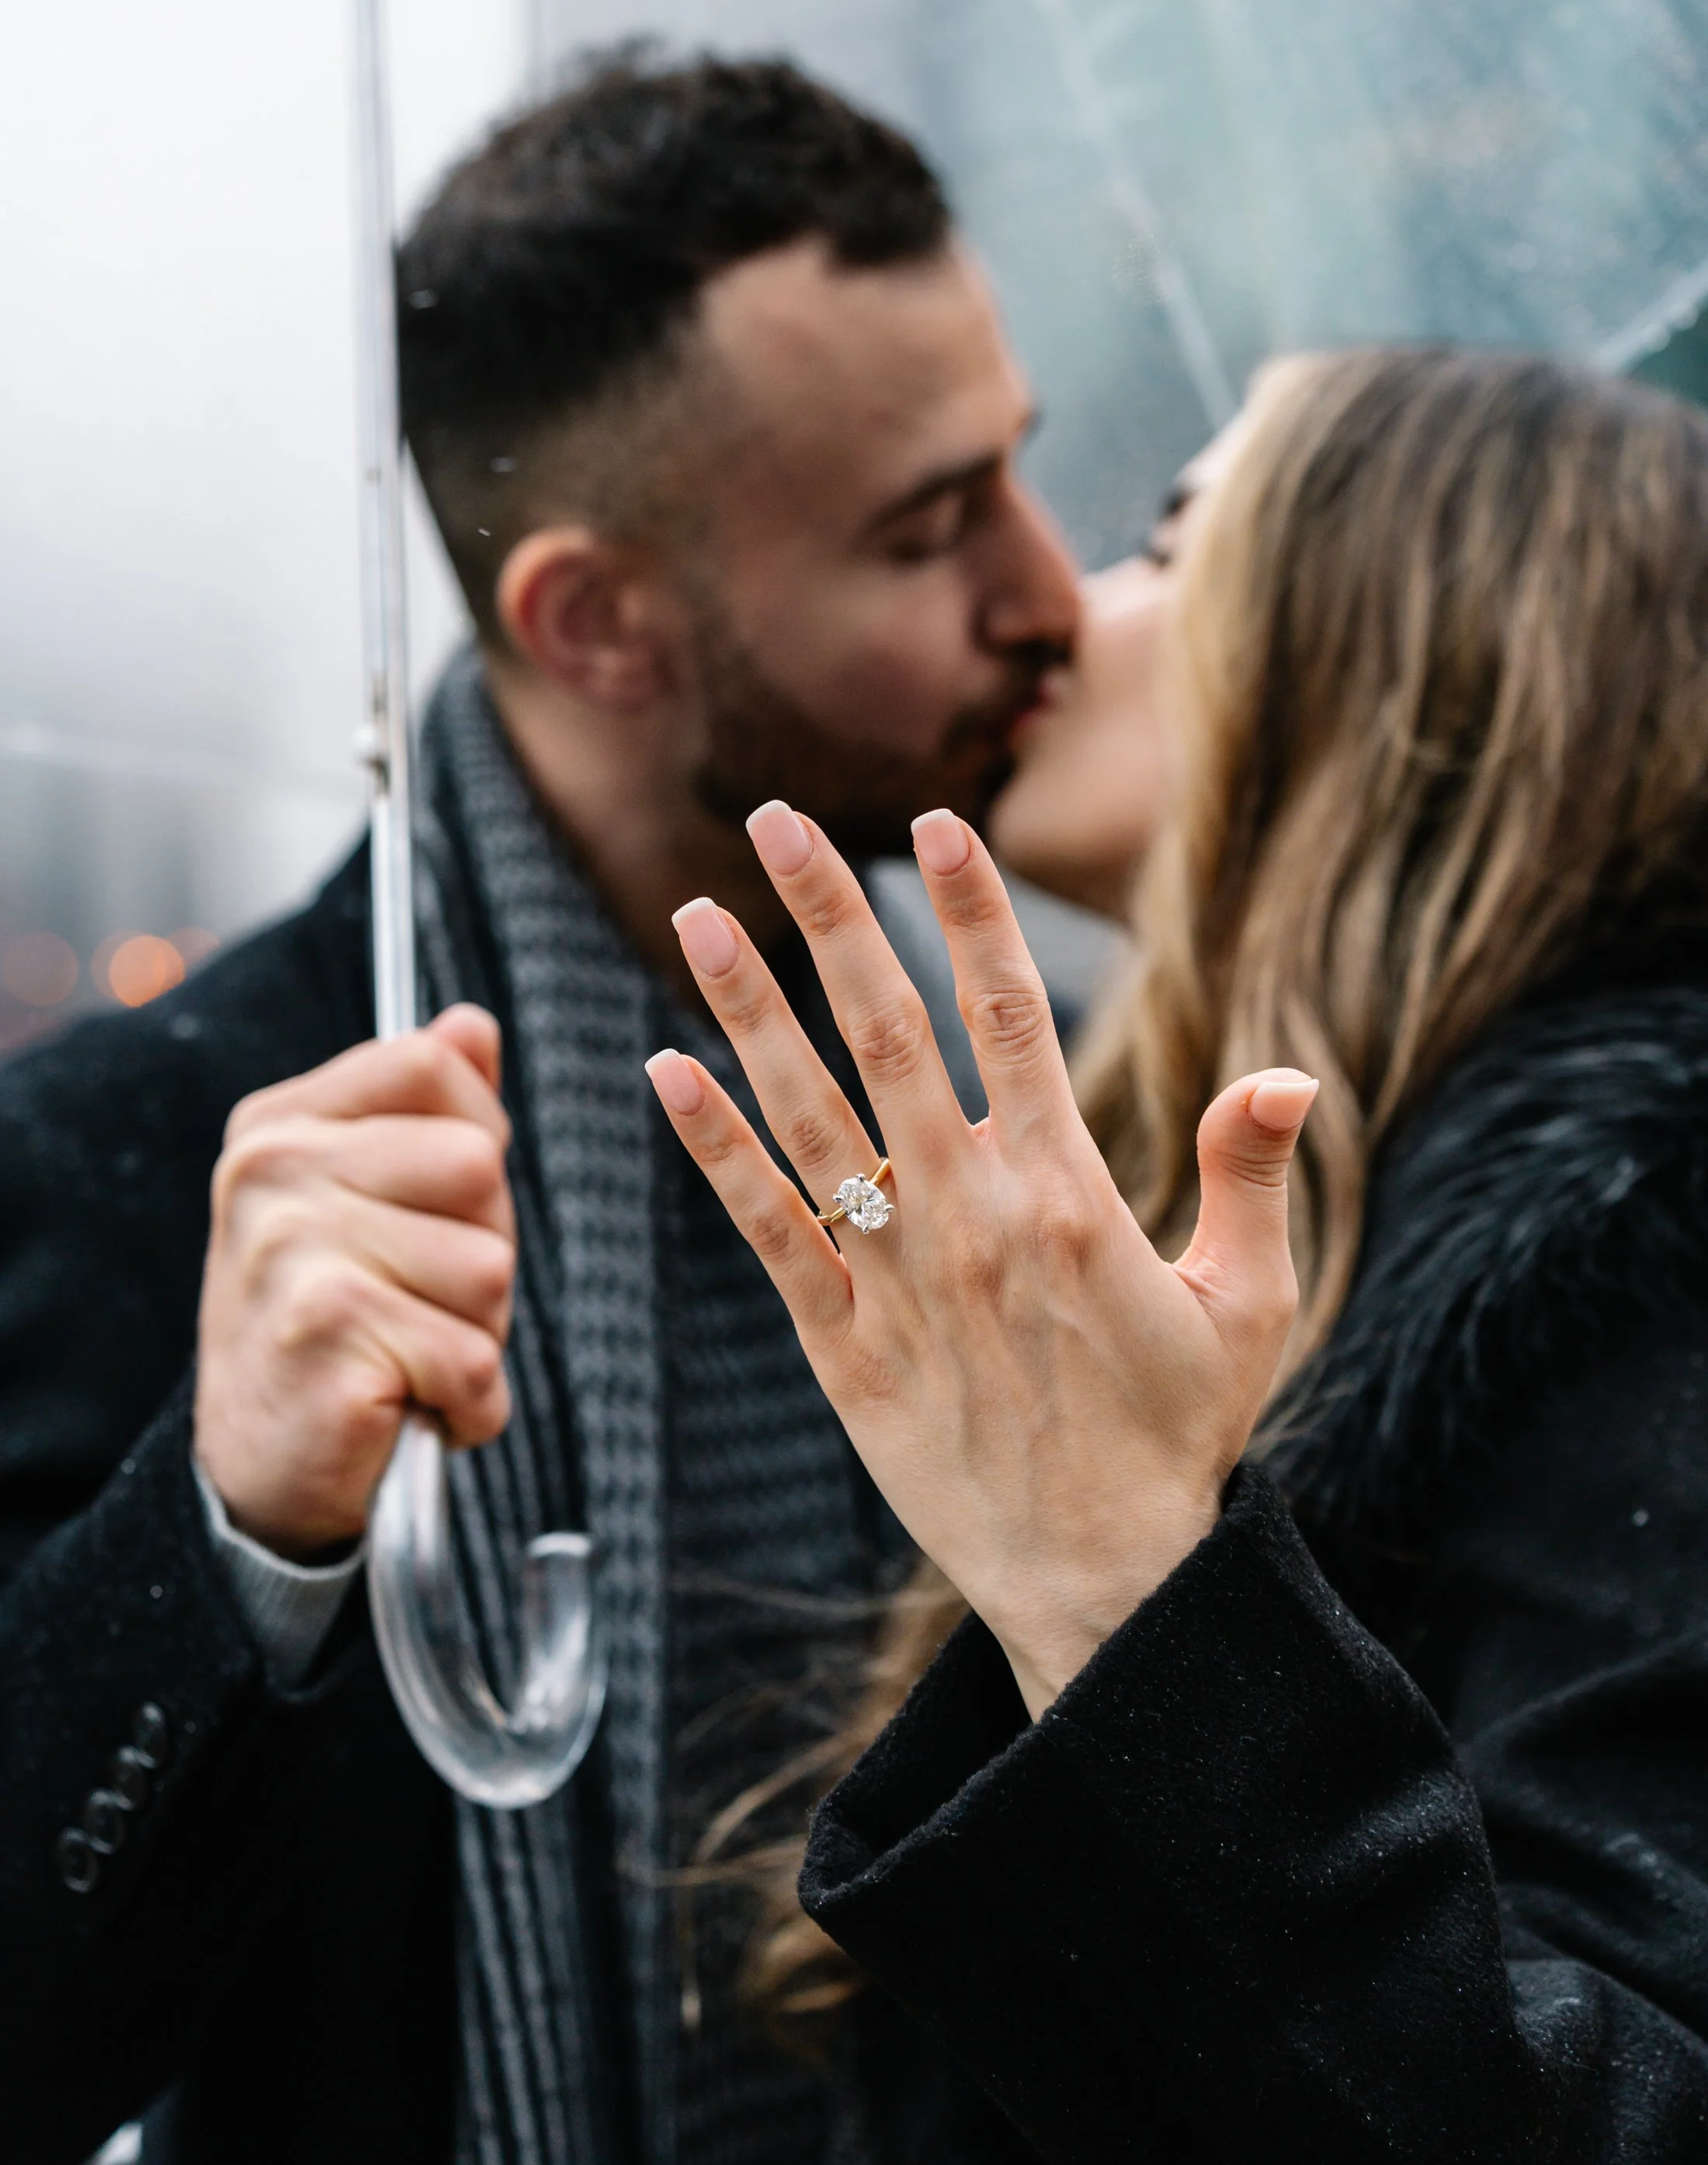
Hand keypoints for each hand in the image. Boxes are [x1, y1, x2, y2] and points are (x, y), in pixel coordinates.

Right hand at [194, 1005, 516, 1558]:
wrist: (255, 1473)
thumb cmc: (332, 1324)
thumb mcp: (365, 1199)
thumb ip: (422, 1107)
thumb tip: (472, 1024)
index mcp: (278, 1125)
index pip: (431, 1065)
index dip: (475, 1137)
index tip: (434, 1205)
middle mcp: (270, 1175)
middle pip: (477, 1164)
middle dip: (483, 1247)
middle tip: (418, 1301)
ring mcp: (292, 1254)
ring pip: (490, 1266)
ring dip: (476, 1331)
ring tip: (407, 1355)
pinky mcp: (328, 1339)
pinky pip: (475, 1359)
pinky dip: (470, 1405)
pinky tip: (411, 1408)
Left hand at [647, 804, 1314, 1716]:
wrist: (1099, 1582)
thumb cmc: (1178, 1436)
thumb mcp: (1250, 1305)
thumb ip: (1252, 1177)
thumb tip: (1283, 1069)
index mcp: (1070, 1193)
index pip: (1012, 1014)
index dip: (973, 909)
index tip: (937, 820)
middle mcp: (972, 1218)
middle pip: (888, 1033)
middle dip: (831, 916)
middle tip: (777, 819)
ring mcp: (897, 1280)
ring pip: (809, 1115)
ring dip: (748, 1008)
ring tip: (700, 914)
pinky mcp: (841, 1346)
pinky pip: (766, 1229)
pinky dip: (715, 1149)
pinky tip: (665, 1071)